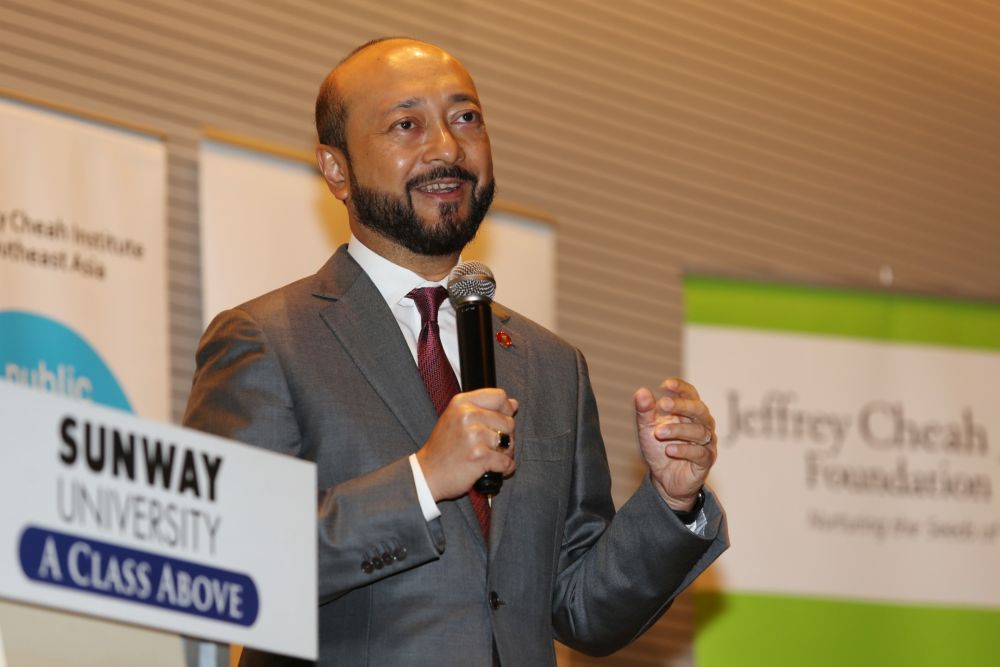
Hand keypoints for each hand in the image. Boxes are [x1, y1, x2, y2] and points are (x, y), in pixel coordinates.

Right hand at [416, 388, 517, 501]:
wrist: (427, 474)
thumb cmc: (443, 448)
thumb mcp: (455, 418)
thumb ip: (483, 408)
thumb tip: (514, 404)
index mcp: (462, 402)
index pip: (499, 396)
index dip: (506, 409)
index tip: (503, 419)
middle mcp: (467, 415)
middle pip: (508, 422)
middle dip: (506, 437)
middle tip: (492, 447)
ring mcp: (474, 435)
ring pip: (510, 443)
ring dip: (505, 454)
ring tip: (491, 458)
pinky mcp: (479, 456)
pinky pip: (506, 462)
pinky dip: (504, 469)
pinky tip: (494, 470)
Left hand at [634, 378, 716, 510]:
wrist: (663, 480)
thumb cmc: (658, 449)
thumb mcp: (646, 429)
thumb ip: (644, 411)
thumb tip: (641, 391)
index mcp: (688, 412)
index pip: (690, 394)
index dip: (680, 387)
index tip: (665, 385)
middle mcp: (701, 424)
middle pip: (698, 409)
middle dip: (681, 405)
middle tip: (663, 404)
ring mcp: (706, 442)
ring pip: (699, 431)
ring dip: (677, 430)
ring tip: (659, 433)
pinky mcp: (706, 461)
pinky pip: (700, 453)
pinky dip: (684, 450)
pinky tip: (669, 450)